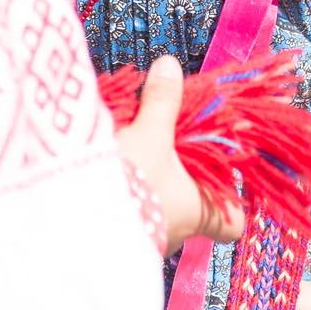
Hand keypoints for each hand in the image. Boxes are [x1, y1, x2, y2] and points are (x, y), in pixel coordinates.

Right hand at [114, 55, 244, 251]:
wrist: (78, 223)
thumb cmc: (130, 185)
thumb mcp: (148, 135)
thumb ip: (161, 102)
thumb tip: (170, 67)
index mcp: (198, 210)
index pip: (232, 222)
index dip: (231, 200)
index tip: (218, 170)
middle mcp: (177, 232)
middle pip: (191, 208)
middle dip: (177, 179)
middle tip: (162, 149)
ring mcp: (147, 242)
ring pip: (157, 212)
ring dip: (147, 188)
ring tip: (128, 157)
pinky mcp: (117, 241)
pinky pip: (129, 218)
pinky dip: (123, 198)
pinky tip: (106, 177)